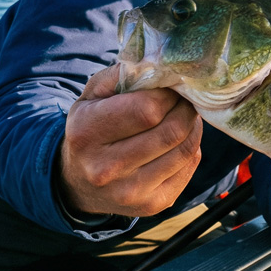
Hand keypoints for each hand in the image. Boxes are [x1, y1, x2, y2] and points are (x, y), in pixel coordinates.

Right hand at [57, 64, 202, 218]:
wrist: (77, 183)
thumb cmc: (90, 129)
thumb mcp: (90, 97)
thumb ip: (120, 76)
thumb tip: (158, 65)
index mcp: (87, 134)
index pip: (147, 110)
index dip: (167, 93)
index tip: (170, 85)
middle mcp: (106, 168)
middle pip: (170, 131)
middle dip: (185, 108)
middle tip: (184, 98)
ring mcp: (130, 192)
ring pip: (185, 150)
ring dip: (192, 126)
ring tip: (185, 115)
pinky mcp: (151, 205)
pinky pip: (188, 168)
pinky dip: (191, 148)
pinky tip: (180, 139)